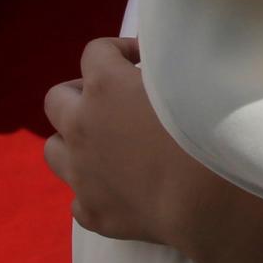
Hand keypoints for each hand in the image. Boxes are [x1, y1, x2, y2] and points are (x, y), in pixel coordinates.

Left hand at [43, 37, 219, 252]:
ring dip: (74, 140)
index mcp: (106, 87)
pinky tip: (124, 188)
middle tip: (115, 102)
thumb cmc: (209, 127)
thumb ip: (166, 62)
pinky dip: (96, 188)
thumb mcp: (191, 76)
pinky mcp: (91, 212)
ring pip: (53, 148)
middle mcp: (81, 127)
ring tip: (108, 144)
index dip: (119, 49)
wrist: (208, 198)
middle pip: (57, 99)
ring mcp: (80, 173)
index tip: (142, 61)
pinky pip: (79, 197)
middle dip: (82, 94)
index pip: (95, 51)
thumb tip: (156, 57)